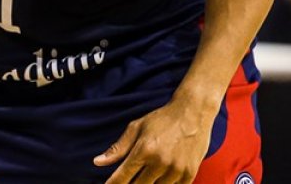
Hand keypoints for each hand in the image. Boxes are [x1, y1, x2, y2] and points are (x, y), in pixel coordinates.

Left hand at [95, 101, 211, 183]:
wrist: (193, 112)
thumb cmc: (162, 119)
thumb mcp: (136, 128)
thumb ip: (117, 148)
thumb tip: (97, 162)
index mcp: (144, 150)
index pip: (122, 177)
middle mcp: (160, 161)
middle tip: (129, 178)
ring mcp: (176, 169)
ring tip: (147, 174)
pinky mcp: (189, 173)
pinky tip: (160, 178)